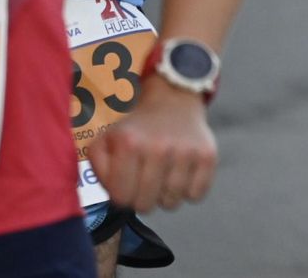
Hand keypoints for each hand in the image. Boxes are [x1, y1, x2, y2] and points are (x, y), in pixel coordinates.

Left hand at [87, 77, 216, 213]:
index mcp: (129, 144)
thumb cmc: (136, 129)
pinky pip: (196, 195)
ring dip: (166, 196)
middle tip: (145, 182)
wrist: (173, 101)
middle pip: (146, 205)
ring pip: (172, 203)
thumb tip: (115, 195)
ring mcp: (186, 152)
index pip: (121, 198)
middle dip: (142, 198)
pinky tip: (182, 175)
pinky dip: (189, 192)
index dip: (122, 196)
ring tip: (163, 177)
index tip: (127, 184)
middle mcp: (159, 148)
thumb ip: (99, 169)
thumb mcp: (106, 140)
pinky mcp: (208, 156)